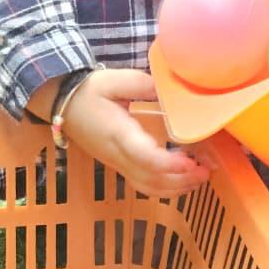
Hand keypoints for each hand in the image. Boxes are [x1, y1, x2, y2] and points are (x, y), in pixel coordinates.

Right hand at [63, 68, 211, 197]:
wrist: (62, 103)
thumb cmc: (89, 91)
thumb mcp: (116, 80)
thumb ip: (144, 85)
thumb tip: (171, 92)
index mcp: (118, 133)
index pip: (144, 156)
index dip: (169, 164)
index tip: (191, 161)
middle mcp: (117, 155)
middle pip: (150, 179)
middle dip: (181, 179)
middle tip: (206, 170)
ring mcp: (116, 164)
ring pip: (147, 187)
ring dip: (175, 188)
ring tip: (199, 177)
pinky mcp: (117, 166)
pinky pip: (142, 185)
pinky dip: (164, 188)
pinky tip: (180, 181)